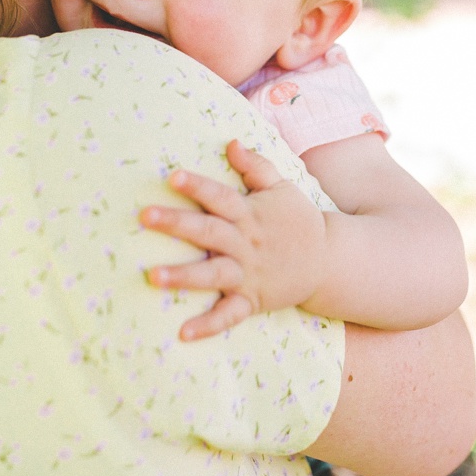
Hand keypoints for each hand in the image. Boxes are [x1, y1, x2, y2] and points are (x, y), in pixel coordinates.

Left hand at [140, 139, 328, 339]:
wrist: (330, 262)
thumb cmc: (298, 220)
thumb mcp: (282, 187)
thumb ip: (256, 166)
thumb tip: (231, 143)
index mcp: (250, 214)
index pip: (220, 197)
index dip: (198, 186)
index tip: (173, 177)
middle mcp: (246, 244)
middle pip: (208, 232)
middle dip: (176, 224)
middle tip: (145, 216)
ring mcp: (249, 274)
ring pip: (213, 275)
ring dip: (183, 276)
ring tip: (153, 277)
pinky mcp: (253, 300)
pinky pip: (229, 315)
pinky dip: (209, 325)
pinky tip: (183, 333)